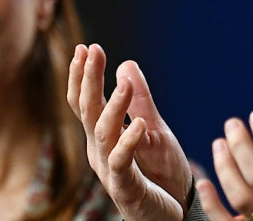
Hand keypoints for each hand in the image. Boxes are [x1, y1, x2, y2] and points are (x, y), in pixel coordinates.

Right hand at [68, 44, 192, 220]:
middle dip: (89, 80)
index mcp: (102, 137)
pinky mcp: (125, 188)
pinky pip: (122, 162)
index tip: (84, 47)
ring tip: (125, 83)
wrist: (170, 214)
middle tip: (92, 51)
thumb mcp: (153, 129)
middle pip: (88, 111)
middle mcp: (99, 152)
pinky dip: (129, 142)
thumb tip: (125, 65)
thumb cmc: (158, 174)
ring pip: (103, 133)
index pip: (85, 102)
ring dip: (113, 106)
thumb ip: (140, 101)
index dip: (83, 76)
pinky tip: (140, 124)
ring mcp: (110, 170)